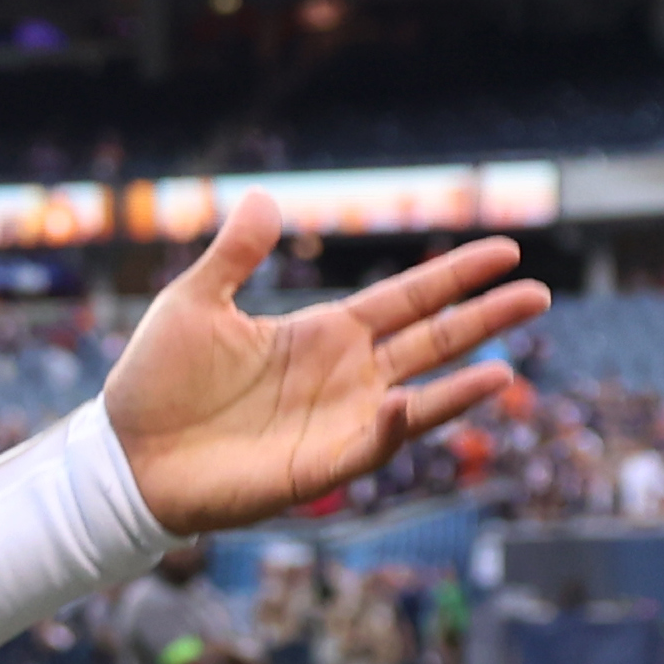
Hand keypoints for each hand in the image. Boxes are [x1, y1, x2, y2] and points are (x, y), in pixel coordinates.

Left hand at [104, 194, 547, 533]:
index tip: (506, 250)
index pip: (407, 299)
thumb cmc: (155, 383)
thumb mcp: (193, 303)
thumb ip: (234, 254)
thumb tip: (262, 197)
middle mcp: (343, 375)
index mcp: (322, 334)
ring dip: (462, 385)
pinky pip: (370, 446)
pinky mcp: (317, 466)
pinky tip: (410, 403)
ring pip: (418, 398)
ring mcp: (336, 421)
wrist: (123, 455)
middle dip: (484, 319)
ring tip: (510, 368)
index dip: (454, 276)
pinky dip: (395, 427)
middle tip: (540, 293)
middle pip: (431, 340)